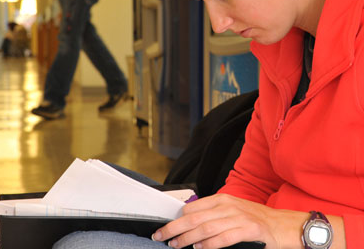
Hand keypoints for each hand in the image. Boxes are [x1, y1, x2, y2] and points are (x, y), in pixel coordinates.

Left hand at [152, 194, 306, 248]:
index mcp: (221, 199)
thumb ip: (213, 215)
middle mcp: (227, 205)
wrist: (284, 225)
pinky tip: (199, 248)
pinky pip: (225, 236)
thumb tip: (189, 223)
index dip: (175, 218)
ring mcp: (238, 217)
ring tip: (175, 245)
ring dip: (187, 237)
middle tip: (160, 236)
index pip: (192, 207)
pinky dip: (210, 243)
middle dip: (174, 228)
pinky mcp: (249, 229)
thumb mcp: (232, 212)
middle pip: (194, 217)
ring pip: (206, 227)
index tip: (163, 227)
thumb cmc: (256, 220)